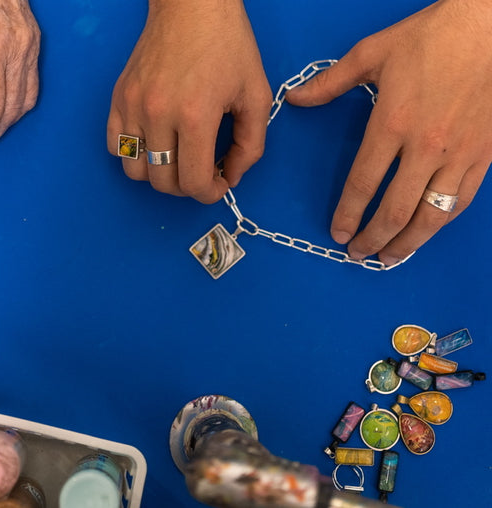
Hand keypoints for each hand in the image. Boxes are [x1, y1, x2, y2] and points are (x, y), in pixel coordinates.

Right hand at [107, 0, 271, 203]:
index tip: (219, 183)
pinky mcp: (118, 98)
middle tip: (202, 171)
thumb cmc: (227, 44)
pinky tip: (155, 143)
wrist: (192, 5)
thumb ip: (251, 144)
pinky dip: (134, 155)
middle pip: (162, 182)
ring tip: (177, 159)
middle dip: (187, 187)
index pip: (192, 182)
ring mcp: (133, 106)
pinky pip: (115, 147)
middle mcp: (158, 114)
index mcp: (195, 116)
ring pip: (135, 172)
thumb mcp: (255, 95)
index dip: (209, 193)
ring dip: (158, 175)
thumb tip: (233, 175)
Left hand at [286, 0, 491, 264]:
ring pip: (431, 216)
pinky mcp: (485, 155)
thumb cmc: (431, 37)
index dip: (347, 215)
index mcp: (392, 124)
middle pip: (394, 211)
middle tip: (357, 254)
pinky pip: (460, 201)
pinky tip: (425, 232)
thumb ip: (330, 83)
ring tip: (388, 258)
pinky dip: (440, 223)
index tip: (337, 233)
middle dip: (372, 239)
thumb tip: (294, 99)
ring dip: (407, 243)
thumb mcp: (372, 53)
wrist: (491, 25)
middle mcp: (426, 147)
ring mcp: (459, 154)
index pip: (363, 184)